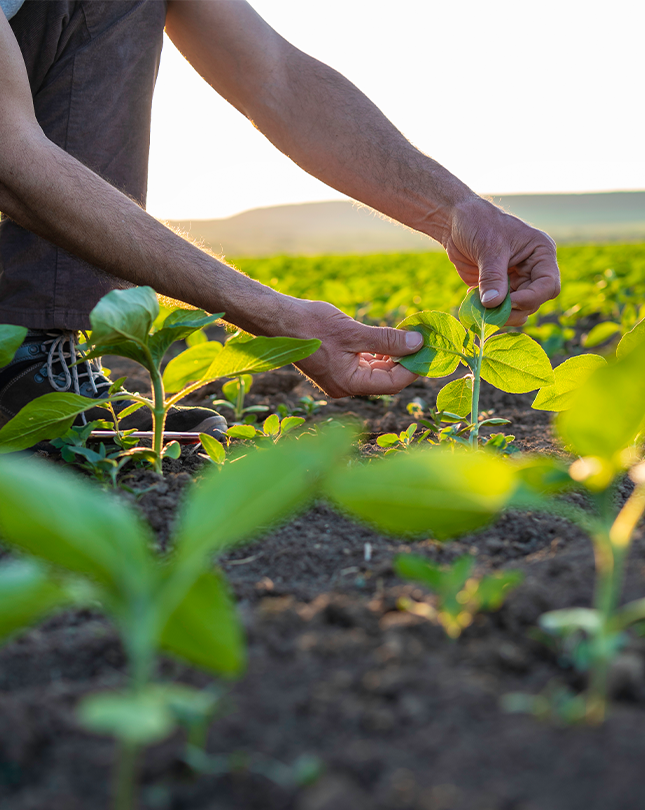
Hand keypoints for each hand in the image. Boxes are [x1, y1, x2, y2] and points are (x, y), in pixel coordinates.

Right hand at [292, 301, 421, 397]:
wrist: (279, 320)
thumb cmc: (311, 325)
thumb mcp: (354, 332)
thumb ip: (387, 340)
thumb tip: (417, 343)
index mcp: (348, 384)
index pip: (392, 383)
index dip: (413, 368)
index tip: (429, 350)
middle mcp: (346, 386)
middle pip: (386, 379)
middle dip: (406, 361)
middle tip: (425, 341)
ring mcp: (341, 377)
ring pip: (377, 370)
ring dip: (394, 355)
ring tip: (412, 337)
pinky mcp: (338, 365)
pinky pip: (365, 363)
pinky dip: (380, 352)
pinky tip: (391, 338)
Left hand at [443, 197, 559, 325]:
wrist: (455, 222)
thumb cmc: (478, 223)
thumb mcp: (488, 247)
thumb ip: (492, 277)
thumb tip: (493, 304)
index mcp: (540, 254)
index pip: (549, 285)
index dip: (532, 298)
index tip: (509, 301)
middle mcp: (532, 270)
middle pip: (534, 302)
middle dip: (514, 310)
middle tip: (490, 310)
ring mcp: (515, 281)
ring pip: (518, 310)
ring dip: (500, 314)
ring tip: (479, 305)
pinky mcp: (498, 289)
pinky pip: (499, 308)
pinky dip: (487, 310)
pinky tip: (472, 297)